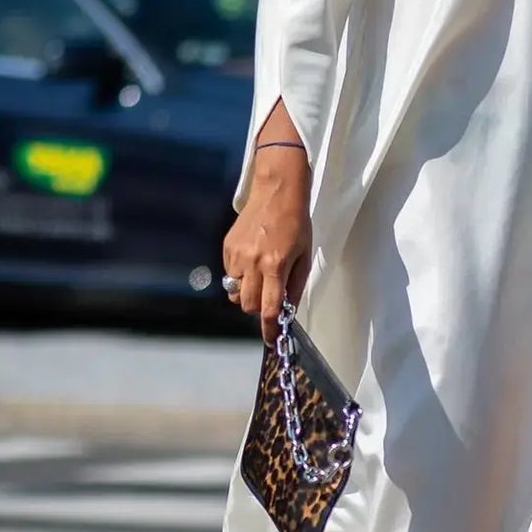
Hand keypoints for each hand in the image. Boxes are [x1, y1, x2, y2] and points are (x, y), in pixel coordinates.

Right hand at [222, 146, 311, 342]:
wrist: (277, 191)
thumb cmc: (296, 223)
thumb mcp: (304, 257)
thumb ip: (295, 286)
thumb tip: (288, 310)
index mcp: (275, 266)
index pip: (269, 309)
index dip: (270, 328)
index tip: (271, 339)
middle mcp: (252, 262)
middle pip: (247, 305)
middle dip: (258, 309)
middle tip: (270, 299)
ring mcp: (236, 255)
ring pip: (234, 292)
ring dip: (247, 294)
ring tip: (261, 278)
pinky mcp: (227, 247)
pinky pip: (229, 274)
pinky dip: (240, 277)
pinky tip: (253, 262)